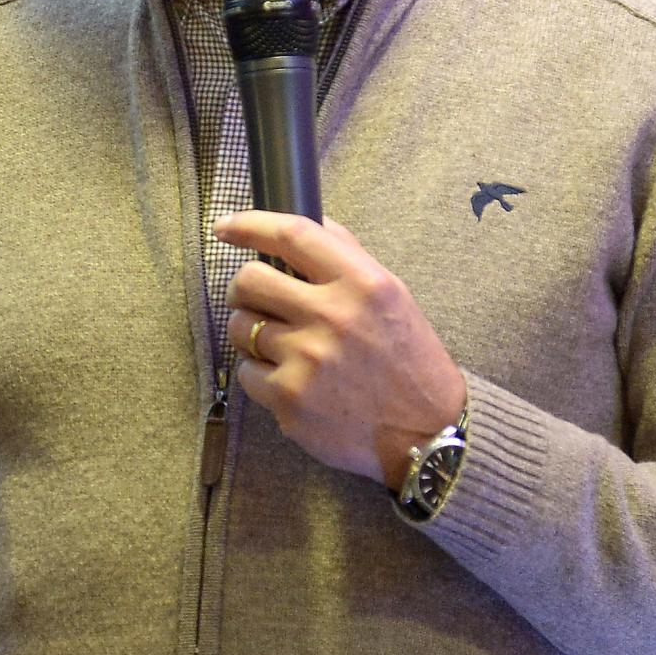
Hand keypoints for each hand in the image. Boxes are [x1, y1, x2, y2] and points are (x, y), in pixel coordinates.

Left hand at [216, 210, 467, 485]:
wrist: (429, 433)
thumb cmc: (408, 359)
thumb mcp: (392, 296)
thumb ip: (348, 257)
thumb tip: (307, 221)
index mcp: (362, 283)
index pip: (292, 235)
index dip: (250, 225)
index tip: (226, 227)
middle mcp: (333, 316)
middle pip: (249, 280)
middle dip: (244, 288)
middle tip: (255, 300)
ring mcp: (308, 359)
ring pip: (241, 326)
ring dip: (251, 332)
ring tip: (280, 345)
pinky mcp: (290, 398)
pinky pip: (246, 372)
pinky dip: (259, 374)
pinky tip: (289, 380)